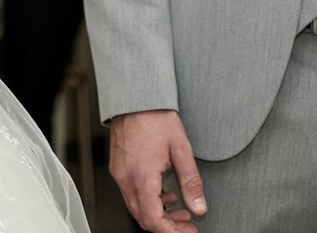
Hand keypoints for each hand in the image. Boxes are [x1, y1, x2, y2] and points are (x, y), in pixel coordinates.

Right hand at [109, 109, 206, 231]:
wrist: (135, 97)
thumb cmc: (156, 116)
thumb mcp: (181, 149)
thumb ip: (191, 182)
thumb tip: (199, 208)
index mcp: (142, 176)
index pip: (153, 219)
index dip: (171, 231)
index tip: (188, 231)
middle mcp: (126, 178)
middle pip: (143, 218)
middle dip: (167, 226)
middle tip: (188, 224)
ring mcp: (119, 174)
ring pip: (136, 208)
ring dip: (158, 214)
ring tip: (180, 209)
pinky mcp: (118, 168)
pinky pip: (131, 194)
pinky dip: (149, 201)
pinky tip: (165, 194)